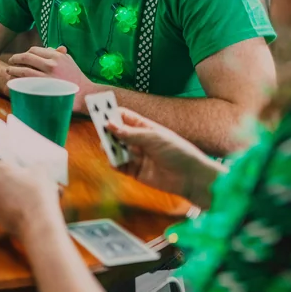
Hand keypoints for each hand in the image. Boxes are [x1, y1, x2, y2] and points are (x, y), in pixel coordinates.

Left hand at [0, 160, 62, 239]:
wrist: (37, 223)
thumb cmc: (38, 193)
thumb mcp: (42, 170)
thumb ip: (35, 165)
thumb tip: (36, 167)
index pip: (8, 162)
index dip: (22, 166)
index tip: (32, 171)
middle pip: (6, 179)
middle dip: (19, 181)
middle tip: (35, 185)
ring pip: (7, 195)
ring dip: (18, 195)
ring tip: (36, 199)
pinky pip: (8, 209)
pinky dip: (17, 209)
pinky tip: (31, 211)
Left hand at [7, 46, 97, 110]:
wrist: (85, 95)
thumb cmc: (77, 78)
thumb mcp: (69, 62)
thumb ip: (59, 54)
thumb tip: (49, 48)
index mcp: (56, 56)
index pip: (34, 50)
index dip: (26, 52)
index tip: (21, 56)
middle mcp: (51, 64)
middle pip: (26, 58)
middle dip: (16, 58)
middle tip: (11, 61)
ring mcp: (46, 77)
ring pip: (23, 70)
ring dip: (13, 69)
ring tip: (8, 70)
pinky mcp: (43, 89)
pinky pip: (25, 83)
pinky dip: (17, 80)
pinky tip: (13, 80)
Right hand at [107, 108, 224, 205]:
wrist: (191, 177)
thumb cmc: (177, 151)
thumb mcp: (153, 138)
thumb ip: (129, 133)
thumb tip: (109, 124)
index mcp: (144, 127)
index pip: (123, 117)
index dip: (111, 114)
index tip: (99, 114)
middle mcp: (139, 140)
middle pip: (117, 133)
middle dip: (108, 132)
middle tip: (100, 132)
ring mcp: (136, 156)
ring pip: (116, 149)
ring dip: (109, 148)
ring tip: (106, 148)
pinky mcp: (135, 171)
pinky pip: (119, 166)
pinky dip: (114, 163)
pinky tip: (114, 161)